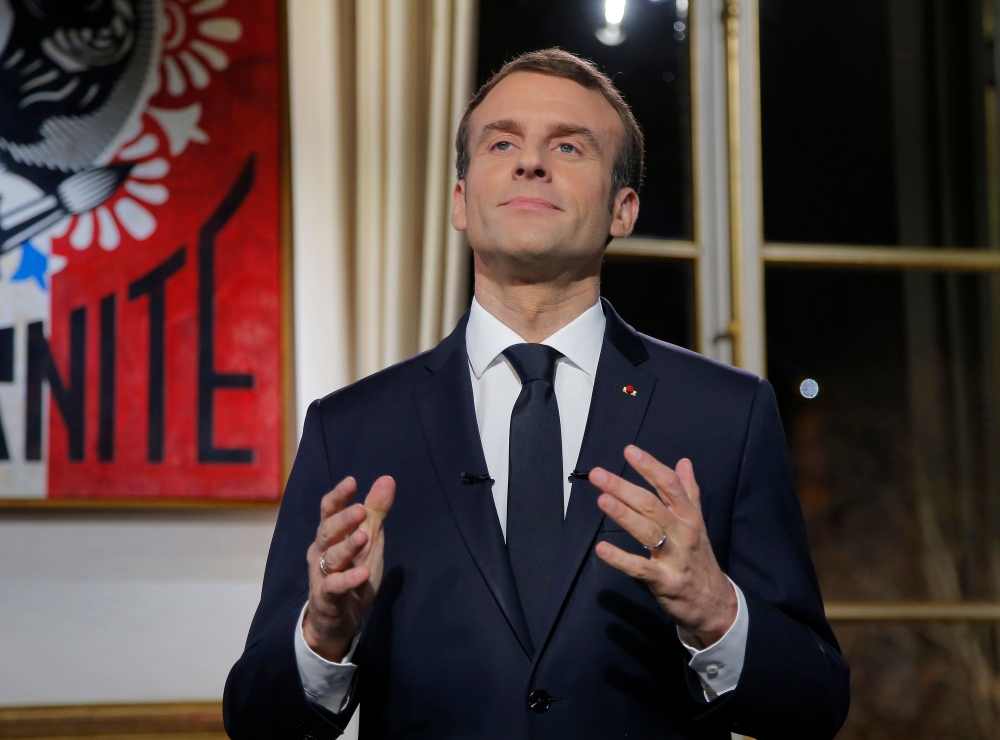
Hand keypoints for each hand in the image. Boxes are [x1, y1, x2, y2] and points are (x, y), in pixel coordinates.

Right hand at [303, 475, 394, 661]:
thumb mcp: (369, 539)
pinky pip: (334, 587)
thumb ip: (376, 510)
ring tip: (363, 536)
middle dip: (344, 520)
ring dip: (347, 546)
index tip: (352, 481)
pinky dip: (348, 579)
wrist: (338, 619)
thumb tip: (387, 478)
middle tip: (361, 510)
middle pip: (327, 531)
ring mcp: (322, 575)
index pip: (329, 510)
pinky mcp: (327, 598)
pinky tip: (362, 573)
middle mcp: (322, 551)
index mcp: (330, 534)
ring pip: (331, 557)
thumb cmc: (351, 570)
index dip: (339, 496)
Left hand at [591, 446, 736, 646]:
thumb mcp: (698, 523)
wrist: (715, 603)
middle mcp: (683, 533)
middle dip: (624, 487)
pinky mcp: (665, 581)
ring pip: (647, 531)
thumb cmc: (699, 558)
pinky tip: (602, 548)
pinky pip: (640, 568)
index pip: (670, 485)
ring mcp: (675, 557)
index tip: (629, 451)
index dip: (650, 466)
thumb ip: (689, 492)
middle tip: (598, 474)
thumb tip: (684, 461)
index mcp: (689, 516)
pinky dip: (620, 558)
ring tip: (602, 499)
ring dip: (623, 514)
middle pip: (652, 505)